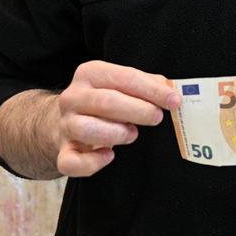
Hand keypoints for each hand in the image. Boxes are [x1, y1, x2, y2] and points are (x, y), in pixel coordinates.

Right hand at [48, 60, 180, 177]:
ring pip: (86, 129)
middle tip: (156, 117)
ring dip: (116, 133)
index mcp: (90, 73)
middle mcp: (73, 97)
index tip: (174, 101)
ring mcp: (65, 125)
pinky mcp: (62, 151)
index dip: (152, 90)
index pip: (124, 77)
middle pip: (106, 102)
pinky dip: (92, 162)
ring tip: (132, 133)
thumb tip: (168, 88)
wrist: (62, 121)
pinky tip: (109, 155)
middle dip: (138, 110)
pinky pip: (71, 162)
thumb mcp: (120, 84)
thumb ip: (145, 83)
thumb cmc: (102, 101)